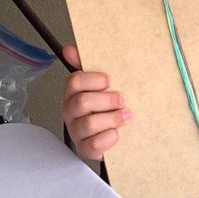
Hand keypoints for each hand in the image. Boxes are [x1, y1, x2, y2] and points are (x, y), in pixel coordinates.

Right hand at [62, 44, 131, 160]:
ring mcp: (77, 131)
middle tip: (123, 100)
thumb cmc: (112, 105)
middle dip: (107, 100)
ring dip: (112, 119)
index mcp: (75, 93)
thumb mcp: (106, 82)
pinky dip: (108, 138)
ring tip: (126, 116)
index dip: (93, 80)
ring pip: (88, 124)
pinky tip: (117, 133)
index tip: (109, 80)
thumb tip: (71, 48)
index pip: (74, 81)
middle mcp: (72, 112)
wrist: (123, 133)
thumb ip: (92, 63)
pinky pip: (92, 145)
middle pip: (81, 103)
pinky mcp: (86, 149)